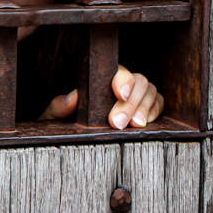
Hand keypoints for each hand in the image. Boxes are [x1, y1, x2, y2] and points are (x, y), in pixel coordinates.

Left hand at [38, 65, 163, 128]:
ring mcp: (135, 95)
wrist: (68, 141)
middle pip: (138, 81)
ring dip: (145, 107)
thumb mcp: (53, 117)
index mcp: (98, 80)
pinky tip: (144, 124)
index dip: (123, 79)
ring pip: (150, 90)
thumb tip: (71, 97)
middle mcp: (119, 84)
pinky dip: (155, 111)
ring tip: (135, 125)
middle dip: (131, 102)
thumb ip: (58, 107)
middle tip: (119, 122)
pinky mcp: (146, 108)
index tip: (120, 94)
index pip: (117, 71)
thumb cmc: (61, 125)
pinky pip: (158, 103)